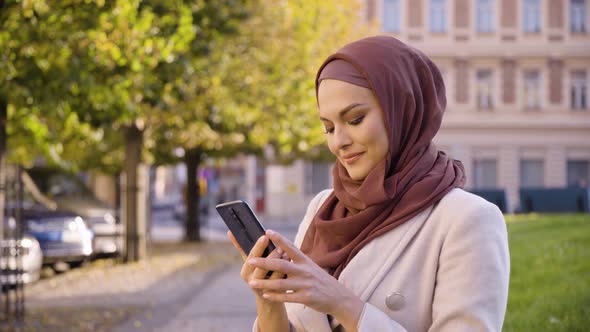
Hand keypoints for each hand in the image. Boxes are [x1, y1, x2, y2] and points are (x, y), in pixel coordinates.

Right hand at [227, 231, 287, 299]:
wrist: (267, 299)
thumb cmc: (257, 273)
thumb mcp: (249, 263)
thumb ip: (241, 248)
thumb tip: (230, 231)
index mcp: (245, 272)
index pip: (251, 257)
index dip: (258, 247)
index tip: (265, 236)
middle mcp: (253, 281)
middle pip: (262, 268)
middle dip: (271, 256)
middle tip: (279, 246)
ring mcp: (265, 289)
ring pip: (273, 276)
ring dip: (280, 264)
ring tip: (286, 252)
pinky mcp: (276, 294)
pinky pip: (281, 283)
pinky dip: (286, 272)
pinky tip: (290, 262)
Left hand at [246, 230, 363, 329]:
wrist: (339, 297)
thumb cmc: (321, 280)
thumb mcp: (311, 267)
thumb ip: (297, 260)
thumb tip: (282, 250)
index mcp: (305, 261)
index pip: (290, 247)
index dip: (279, 239)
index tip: (267, 231)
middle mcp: (305, 271)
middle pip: (282, 265)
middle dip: (265, 263)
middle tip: (250, 260)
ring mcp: (305, 285)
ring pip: (281, 283)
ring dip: (265, 283)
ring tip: (251, 283)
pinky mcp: (306, 298)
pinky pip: (287, 297)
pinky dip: (275, 296)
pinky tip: (265, 295)